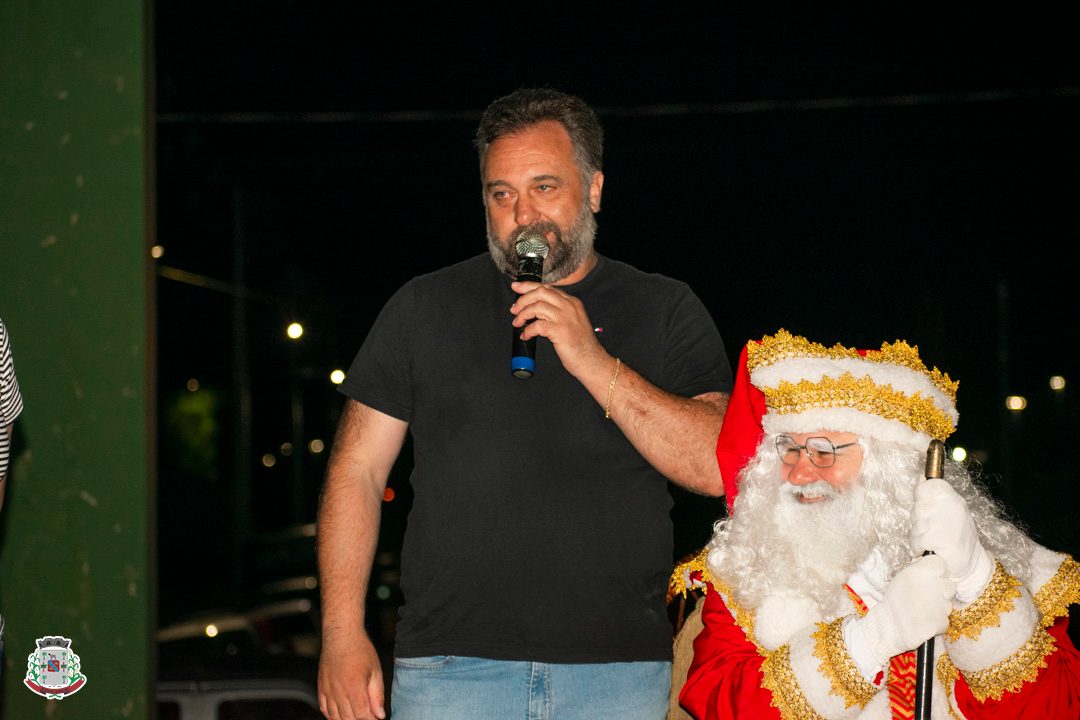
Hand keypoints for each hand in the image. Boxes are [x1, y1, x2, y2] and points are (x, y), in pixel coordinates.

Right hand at [318, 629, 384, 719]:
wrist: (341, 635)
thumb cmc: (360, 649)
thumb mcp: (375, 671)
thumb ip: (377, 695)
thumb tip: (380, 715)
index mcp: (354, 686)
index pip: (362, 715)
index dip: (371, 719)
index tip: (377, 717)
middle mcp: (338, 690)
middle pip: (349, 718)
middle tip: (368, 715)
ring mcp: (328, 690)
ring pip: (335, 717)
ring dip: (346, 719)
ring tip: (356, 715)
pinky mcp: (321, 687)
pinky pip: (324, 709)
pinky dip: (332, 716)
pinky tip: (341, 714)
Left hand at [510, 281, 608, 377]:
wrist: (591, 360)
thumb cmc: (580, 344)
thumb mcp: (572, 320)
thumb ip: (557, 311)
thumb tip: (534, 307)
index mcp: (572, 302)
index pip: (547, 287)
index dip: (529, 286)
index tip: (516, 287)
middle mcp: (569, 306)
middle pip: (540, 293)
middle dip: (523, 299)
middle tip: (514, 309)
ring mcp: (565, 318)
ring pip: (537, 307)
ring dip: (523, 314)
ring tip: (517, 323)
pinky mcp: (560, 331)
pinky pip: (537, 326)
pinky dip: (528, 330)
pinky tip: (525, 336)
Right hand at [853, 555, 954, 665]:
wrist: (887, 627)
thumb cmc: (894, 601)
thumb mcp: (902, 578)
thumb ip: (921, 572)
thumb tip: (936, 571)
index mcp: (919, 571)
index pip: (941, 564)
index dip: (939, 572)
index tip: (932, 579)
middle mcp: (931, 585)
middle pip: (950, 585)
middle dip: (942, 592)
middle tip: (928, 597)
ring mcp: (938, 605)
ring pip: (948, 604)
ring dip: (940, 608)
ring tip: (923, 611)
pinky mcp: (940, 622)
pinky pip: (944, 620)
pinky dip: (936, 623)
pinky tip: (924, 622)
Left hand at [911, 477, 993, 602]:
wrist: (970, 565)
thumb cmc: (957, 537)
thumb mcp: (949, 511)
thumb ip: (934, 497)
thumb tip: (920, 477)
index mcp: (953, 499)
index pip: (927, 486)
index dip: (921, 494)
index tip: (925, 504)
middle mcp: (950, 508)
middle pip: (917, 506)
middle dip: (919, 520)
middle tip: (931, 530)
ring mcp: (944, 523)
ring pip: (915, 524)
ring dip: (918, 536)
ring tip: (932, 541)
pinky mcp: (938, 539)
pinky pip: (917, 539)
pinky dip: (919, 547)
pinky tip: (929, 550)